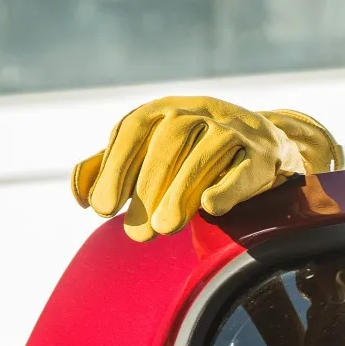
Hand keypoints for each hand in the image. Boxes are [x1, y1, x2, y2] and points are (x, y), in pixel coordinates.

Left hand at [73, 96, 343, 241]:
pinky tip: (210, 207)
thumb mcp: (151, 157)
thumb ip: (113, 170)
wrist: (263, 150)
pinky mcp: (262, 154)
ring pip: (207, 152)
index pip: (134, 130)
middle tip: (136, 234)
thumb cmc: (194, 158)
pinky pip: (244, 168)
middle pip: (170, 140)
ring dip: (182, 190)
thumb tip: (81, 196)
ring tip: (165, 229)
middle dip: (148, 187)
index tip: (103, 209)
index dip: (116, 167)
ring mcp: (234, 128)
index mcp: (164, 110)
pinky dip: (227, 186)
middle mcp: (198, 111)